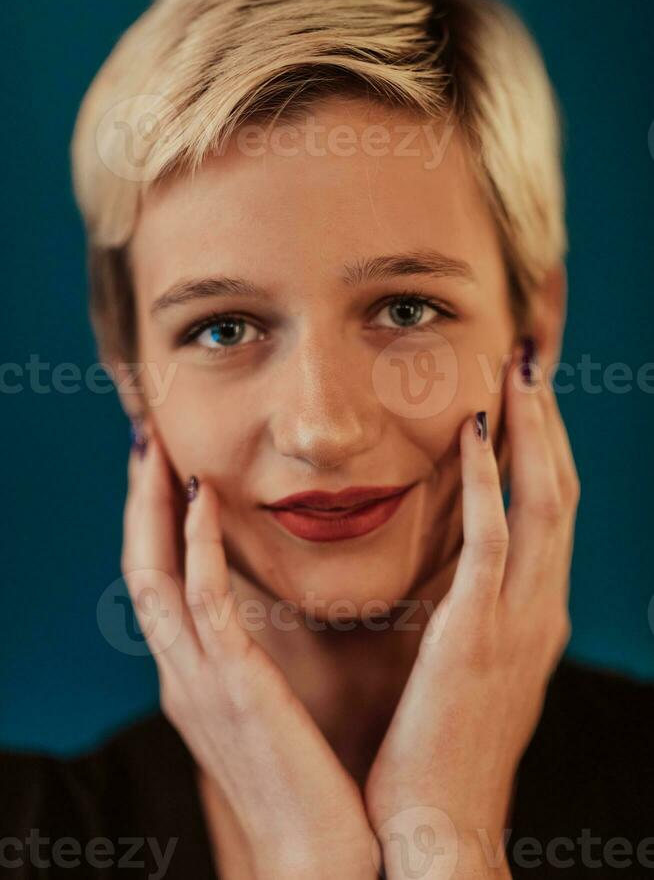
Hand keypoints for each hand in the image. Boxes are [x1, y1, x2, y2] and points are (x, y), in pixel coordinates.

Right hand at [121, 426, 379, 879]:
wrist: (322, 860)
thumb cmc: (310, 783)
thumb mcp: (271, 709)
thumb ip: (260, 659)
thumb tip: (275, 610)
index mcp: (193, 677)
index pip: (157, 583)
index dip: (152, 524)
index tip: (167, 470)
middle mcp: (182, 674)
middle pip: (139, 568)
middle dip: (138, 502)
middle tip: (146, 440)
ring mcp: (199, 681)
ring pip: (153, 574)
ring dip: (152, 507)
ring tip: (158, 448)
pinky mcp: (233, 687)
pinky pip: (202, 600)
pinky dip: (197, 542)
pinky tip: (205, 495)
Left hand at [364, 343, 579, 878]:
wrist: (440, 826)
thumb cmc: (443, 747)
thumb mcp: (469, 666)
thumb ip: (472, 610)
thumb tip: (455, 565)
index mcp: (536, 614)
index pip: (552, 510)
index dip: (544, 447)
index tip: (525, 396)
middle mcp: (541, 608)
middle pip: (561, 491)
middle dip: (548, 422)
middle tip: (530, 361)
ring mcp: (518, 620)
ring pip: (543, 501)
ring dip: (532, 431)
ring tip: (516, 373)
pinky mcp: (477, 633)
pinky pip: (493, 541)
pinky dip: (488, 480)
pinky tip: (475, 433)